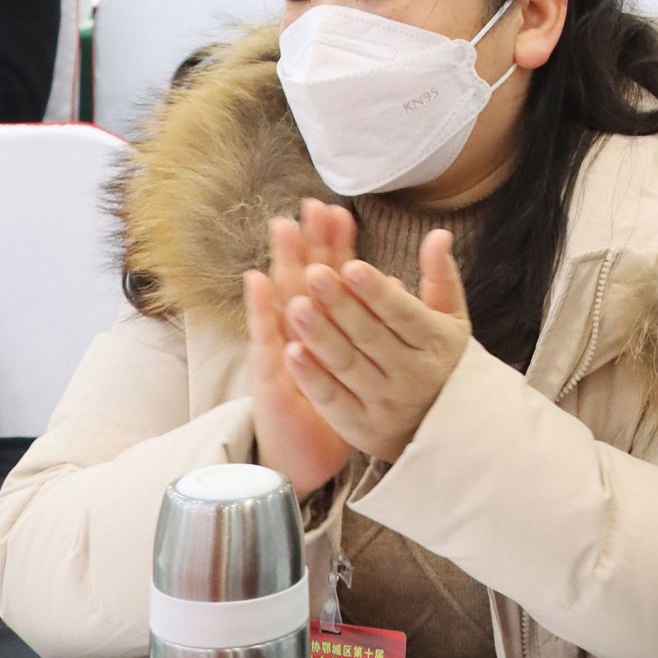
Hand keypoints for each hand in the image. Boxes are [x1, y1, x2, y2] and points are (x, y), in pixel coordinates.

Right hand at [244, 205, 357, 498]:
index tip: (340, 211)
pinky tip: (257, 280)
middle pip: (306, 277)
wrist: (308, 453)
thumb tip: (400, 286)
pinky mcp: (268, 372)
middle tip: (312, 204)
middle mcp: (302, 330)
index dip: (337, 246)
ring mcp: (282, 347)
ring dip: (282, 262)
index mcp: (329, 326)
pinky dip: (260, 309)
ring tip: (284, 227)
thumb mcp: (366, 362)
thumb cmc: (341, 402)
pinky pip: (264, 338)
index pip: (334, 277)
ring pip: (282, 298)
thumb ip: (377, 322)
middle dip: (311, 241)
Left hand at [281, 230, 472, 463]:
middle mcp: (412, 374)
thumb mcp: (451, 319)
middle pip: (371, 336)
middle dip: (340, 304)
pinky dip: (311, 376)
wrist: (444, 429)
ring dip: (320, 335)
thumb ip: (440, 276)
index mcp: (435, 342)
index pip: (404, 313)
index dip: (377, 291)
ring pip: (347, 365)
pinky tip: (290, 352)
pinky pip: (332, 399)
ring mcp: (385, 403)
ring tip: (296, 305)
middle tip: (314, 273)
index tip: (351, 265)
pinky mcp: (361, 427)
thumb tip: (438, 234)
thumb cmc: (441, 360)